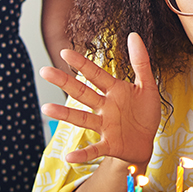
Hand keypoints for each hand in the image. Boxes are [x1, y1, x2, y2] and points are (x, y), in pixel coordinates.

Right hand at [39, 33, 160, 166]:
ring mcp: (105, 126)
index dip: (82, 64)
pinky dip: (82, 154)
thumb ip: (141, 62)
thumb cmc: (144, 113)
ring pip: (82, 119)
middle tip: (44, 71)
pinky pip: (94, 149)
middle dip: (64, 82)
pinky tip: (68, 157)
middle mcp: (105, 107)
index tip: (65, 51)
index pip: (96, 74)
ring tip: (46, 109)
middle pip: (82, 93)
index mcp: (114, 91)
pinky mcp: (109, 144)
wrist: (146, 142)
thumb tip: (134, 34)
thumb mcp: (147, 86)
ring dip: (64, 115)